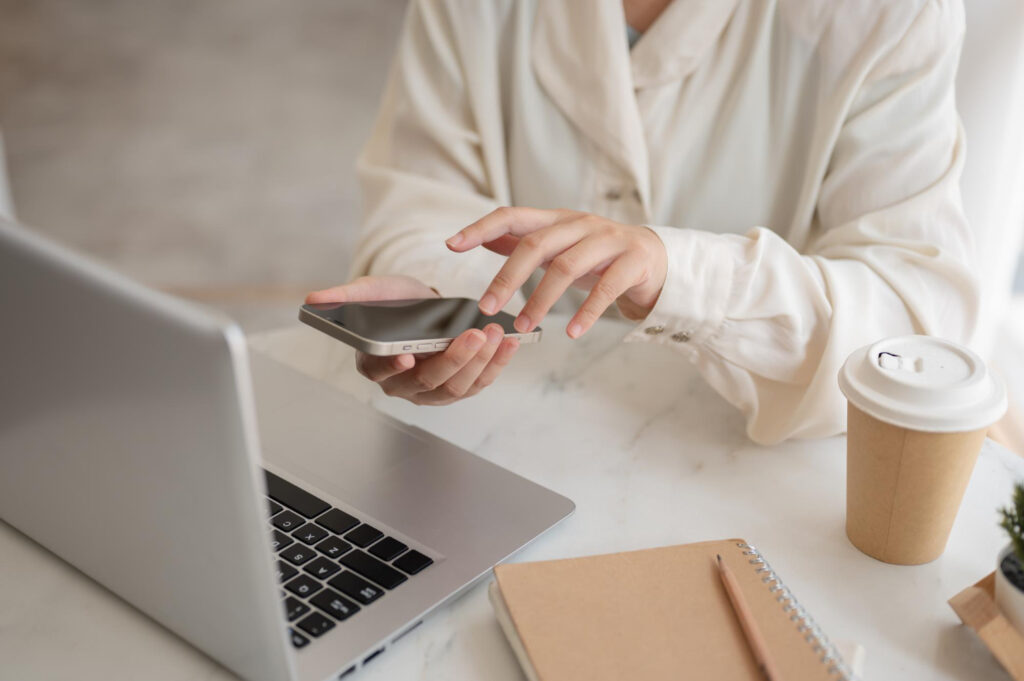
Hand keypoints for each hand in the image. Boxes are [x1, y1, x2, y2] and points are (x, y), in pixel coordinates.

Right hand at [305, 275, 519, 404]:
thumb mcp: (370, 291)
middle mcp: (401, 385)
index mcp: (373, 365)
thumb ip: (344, 296)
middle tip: (476, 335)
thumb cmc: (393, 301)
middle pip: (429, 382)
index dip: (393, 366)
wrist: (420, 305)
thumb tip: (312, 300)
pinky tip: (511, 345)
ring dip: (481, 363)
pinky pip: (479, 383)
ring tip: (498, 336)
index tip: (407, 356)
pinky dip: (497, 365)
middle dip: (455, 359)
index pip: (382, 371)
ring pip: (458, 386)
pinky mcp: (459, 387)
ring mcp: (432, 390)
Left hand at [445, 207, 666, 337]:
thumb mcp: (560, 246)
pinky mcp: (633, 261)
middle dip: (507, 277)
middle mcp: (580, 224)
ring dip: (541, 299)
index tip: (453, 245)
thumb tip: (482, 237)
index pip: (513, 216)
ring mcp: (608, 240)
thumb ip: (524, 241)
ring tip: (525, 325)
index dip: (481, 227)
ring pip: (566, 266)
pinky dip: (587, 312)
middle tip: (487, 307)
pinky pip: (606, 288)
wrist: (658, 259)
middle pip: (536, 244)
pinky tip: (572, 332)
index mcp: (557, 219)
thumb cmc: (600, 256)